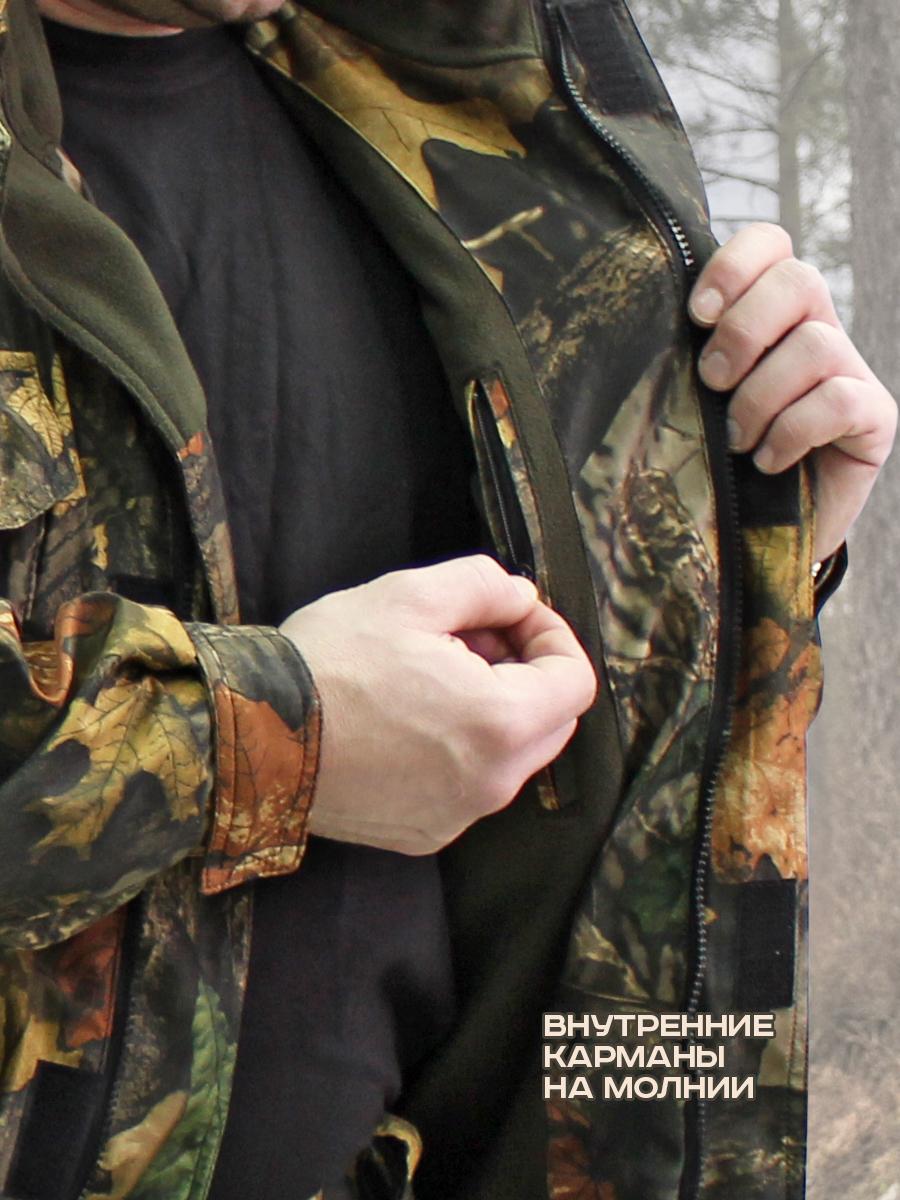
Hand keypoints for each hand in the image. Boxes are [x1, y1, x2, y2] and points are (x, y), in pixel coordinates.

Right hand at [279, 555, 596, 854]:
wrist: (250, 737)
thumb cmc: (329, 661)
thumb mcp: (409, 594)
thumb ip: (485, 585)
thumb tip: (521, 599)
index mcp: (502, 724)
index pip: (576, 682)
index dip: (552, 636)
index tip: (511, 615)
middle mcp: (492, 783)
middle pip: (551, 722)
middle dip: (524, 672)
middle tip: (469, 638)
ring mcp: (458, 817)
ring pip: (509, 755)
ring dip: (492, 710)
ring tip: (430, 675)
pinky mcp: (423, 834)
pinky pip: (468, 785)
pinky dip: (458, 749)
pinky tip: (406, 720)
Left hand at [689, 222, 896, 559]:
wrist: (756, 538)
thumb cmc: (717, 465)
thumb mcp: (691, 403)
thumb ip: (681, 360)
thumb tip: (637, 328)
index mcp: (771, 315)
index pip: (771, 245)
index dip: (736, 264)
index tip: (698, 313)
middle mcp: (817, 331)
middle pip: (800, 280)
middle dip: (745, 331)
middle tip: (712, 380)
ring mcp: (851, 372)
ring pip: (816, 345)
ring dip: (762, 396)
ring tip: (737, 439)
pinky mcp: (876, 417)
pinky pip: (839, 400)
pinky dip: (793, 430)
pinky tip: (768, 461)